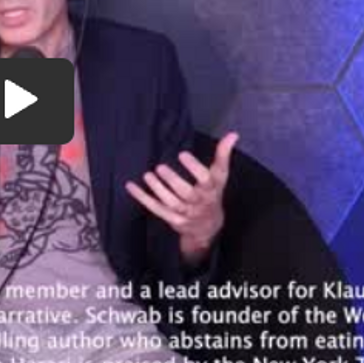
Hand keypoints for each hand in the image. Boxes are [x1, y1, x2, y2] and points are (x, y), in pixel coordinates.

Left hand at [126, 132, 237, 264]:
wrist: (208, 228)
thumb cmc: (213, 195)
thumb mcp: (220, 176)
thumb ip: (223, 155)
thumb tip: (233, 134)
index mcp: (212, 190)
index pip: (206, 180)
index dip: (194, 168)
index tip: (182, 154)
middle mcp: (199, 203)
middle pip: (186, 194)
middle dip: (173, 181)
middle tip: (160, 167)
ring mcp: (185, 214)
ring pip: (171, 203)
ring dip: (158, 190)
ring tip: (148, 175)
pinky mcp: (172, 220)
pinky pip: (156, 209)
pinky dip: (143, 198)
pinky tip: (131, 186)